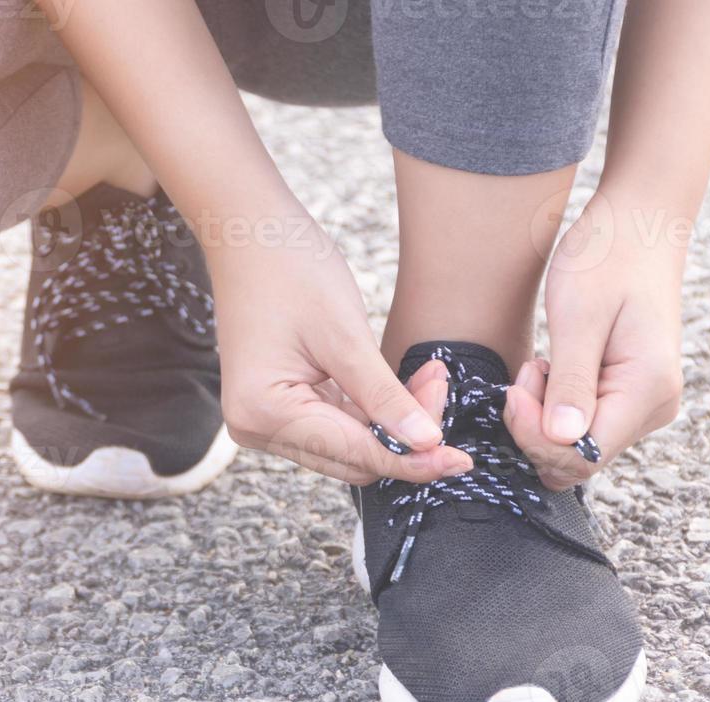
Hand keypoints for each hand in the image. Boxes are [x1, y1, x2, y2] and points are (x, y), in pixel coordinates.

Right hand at [211, 221, 471, 484]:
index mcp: (265, 412)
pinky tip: (405, 382)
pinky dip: (374, 410)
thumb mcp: (345, 334)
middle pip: (353, 459)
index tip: (461, 460)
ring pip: (350, 446)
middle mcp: (257, 427)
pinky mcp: (278, 407)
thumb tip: (428, 445)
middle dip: (406, 436)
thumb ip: (384, 396)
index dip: (412, 460)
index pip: (355, 454)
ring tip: (429, 376)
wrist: (248, 234)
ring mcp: (265, 419)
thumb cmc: (289, 270)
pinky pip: (337, 426)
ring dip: (394, 422)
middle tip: (442, 386)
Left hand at [506, 194, 686, 489]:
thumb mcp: (578, 317)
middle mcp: (654, 407)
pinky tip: (551, 370)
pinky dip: (554, 408)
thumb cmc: (606, 257)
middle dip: (535, 429)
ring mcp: (644, 404)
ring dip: (543, 417)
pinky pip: (581, 426)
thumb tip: (565, 440)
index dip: (535, 437)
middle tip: (526, 373)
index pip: (582, 458)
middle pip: (578, 460)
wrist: (638, 225)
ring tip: (540, 365)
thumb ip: (571, 382)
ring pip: (576, 446)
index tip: (515, 389)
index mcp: (648, 390)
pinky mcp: (628, 396)